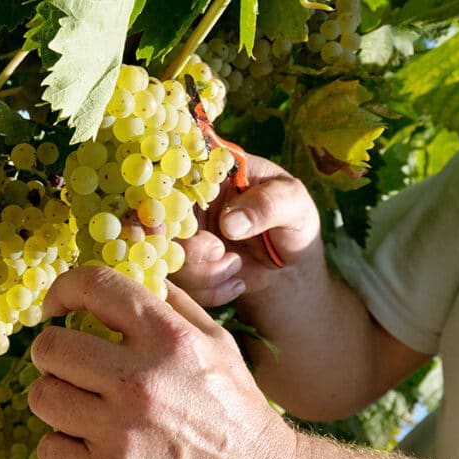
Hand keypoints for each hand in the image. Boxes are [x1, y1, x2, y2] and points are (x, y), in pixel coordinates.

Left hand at [28, 266, 298, 458]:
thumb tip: (129, 272)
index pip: (93, 286)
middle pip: (51, 347)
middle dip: (56, 353)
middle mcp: (141, 381)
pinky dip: (64, 447)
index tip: (57, 308)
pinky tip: (91, 447)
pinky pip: (49, 448)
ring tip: (83, 408)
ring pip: (42, 396)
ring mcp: (120, 434)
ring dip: (58, 399)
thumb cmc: (236, 412)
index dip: (63, 290)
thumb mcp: (218, 343)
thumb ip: (172, 305)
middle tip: (72, 368)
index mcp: (170, 339)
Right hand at [173, 154, 319, 305]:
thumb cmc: (294, 221)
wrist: (290, 265)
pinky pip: (181, 282)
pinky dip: (209, 289)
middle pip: (164, 217)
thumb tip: (229, 222)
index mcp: (214, 169)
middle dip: (189, 245)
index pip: (179, 170)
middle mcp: (190, 197)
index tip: (179, 221)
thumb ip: (267, 205)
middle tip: (218, 252)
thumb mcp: (294, 204)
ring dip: (204, 271)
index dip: (171, 195)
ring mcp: (183, 232)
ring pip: (169, 254)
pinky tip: (236, 282)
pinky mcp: (184, 263)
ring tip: (238, 267)